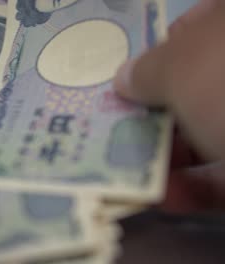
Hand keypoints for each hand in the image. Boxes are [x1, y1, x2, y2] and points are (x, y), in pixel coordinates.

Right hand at [114, 0, 224, 212]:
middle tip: (127, 128)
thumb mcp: (184, 66)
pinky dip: (198, 186)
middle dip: (159, 109)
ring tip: (136, 171)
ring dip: (171, 154)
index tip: (134, 79)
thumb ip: (148, 70)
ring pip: (214, 130)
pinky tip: (168, 196)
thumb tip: (125, 78)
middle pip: (202, 84)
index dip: (160, 50)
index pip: (197, 26)